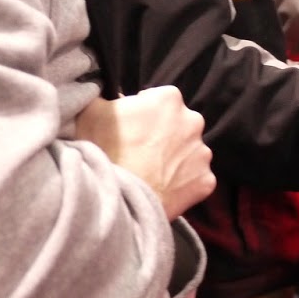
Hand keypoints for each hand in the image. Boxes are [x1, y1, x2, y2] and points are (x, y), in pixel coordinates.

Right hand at [74, 86, 214, 219]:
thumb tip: (111, 98)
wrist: (120, 199)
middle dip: (163, 135)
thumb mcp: (92, 113)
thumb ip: (106, 98)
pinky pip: (195, 178)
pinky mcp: (206, 180)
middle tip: (141, 152)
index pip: (158, 99)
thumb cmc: (105, 150)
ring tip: (151, 172)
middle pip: (178, 124)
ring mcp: (202, 152)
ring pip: (188, 151)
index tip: (131, 129)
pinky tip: (163, 188)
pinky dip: (182, 183)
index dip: (143, 113)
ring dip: (174, 158)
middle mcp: (193, 121)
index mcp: (169, 99)